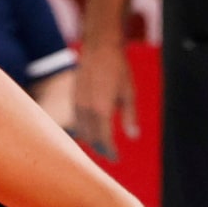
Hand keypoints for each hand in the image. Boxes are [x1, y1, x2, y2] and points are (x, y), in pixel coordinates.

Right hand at [73, 42, 136, 162]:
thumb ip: (130, 116)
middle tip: (110, 154)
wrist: (99, 48)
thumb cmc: (118, 69)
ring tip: (102, 145)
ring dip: (91, 140)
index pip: (104, 139)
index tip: (116, 158)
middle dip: (100, 148)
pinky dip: (85, 129)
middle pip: (91, 138)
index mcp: (101, 109)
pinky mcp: (74, 98)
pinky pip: (78, 121)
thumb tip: (134, 136)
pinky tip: (93, 129)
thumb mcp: (129, 93)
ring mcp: (77, 104)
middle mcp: (86, 109)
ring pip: (82, 131)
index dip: (110, 151)